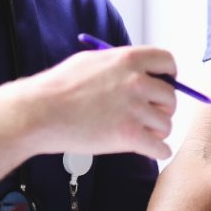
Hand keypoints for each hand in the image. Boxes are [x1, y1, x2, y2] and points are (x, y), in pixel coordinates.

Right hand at [20, 46, 176, 160]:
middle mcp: (137, 82)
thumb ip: (120, 65)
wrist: (40, 112)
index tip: (164, 84)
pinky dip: (158, 151)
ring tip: (144, 133)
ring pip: (166, 123)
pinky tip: (150, 149)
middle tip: (150, 115)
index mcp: (129, 59)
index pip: (168, 62)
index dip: (169, 75)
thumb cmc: (58, 88)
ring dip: (158, 131)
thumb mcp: (92, 61)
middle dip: (162, 107)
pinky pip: (160, 147)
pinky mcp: (130, 136)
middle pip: (170, 96)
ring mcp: (135, 109)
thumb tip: (140, 71)